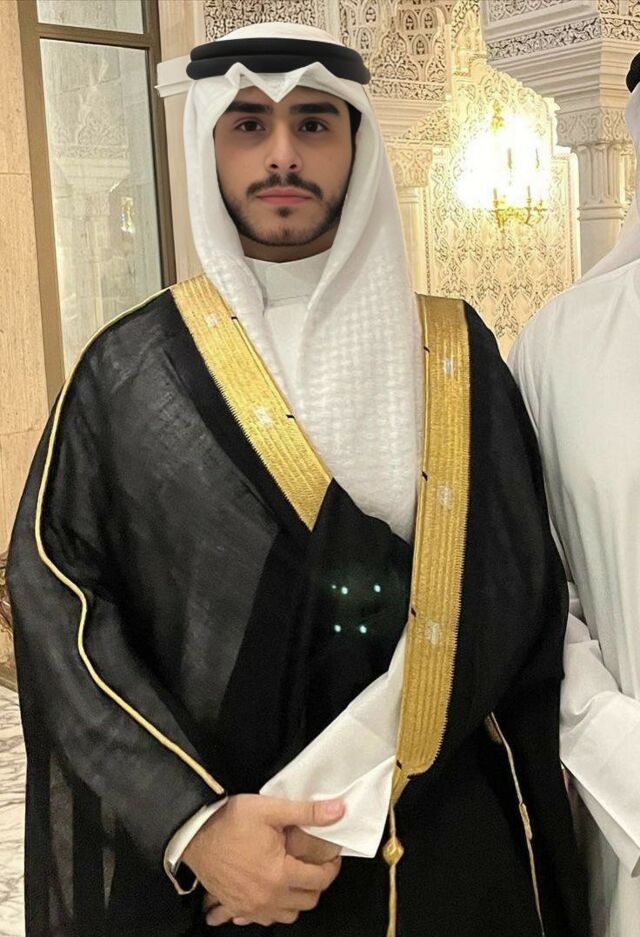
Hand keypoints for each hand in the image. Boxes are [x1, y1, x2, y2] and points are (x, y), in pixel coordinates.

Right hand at [183, 794, 343, 926]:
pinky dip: (270, 910)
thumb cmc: (232, 820)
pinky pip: (260, 919)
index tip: (331, 856)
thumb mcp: (271, 809)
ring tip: (295, 877)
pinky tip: (269, 894)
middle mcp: (268, 897)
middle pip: (307, 902)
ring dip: (296, 900)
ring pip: (287, 915)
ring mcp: (250, 906)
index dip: (331, 867)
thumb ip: (307, 812)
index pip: (320, 880)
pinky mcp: (235, 906)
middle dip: (316, 884)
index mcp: (280, 874)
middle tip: (314, 864)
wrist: (194, 833)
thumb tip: (339, 810)